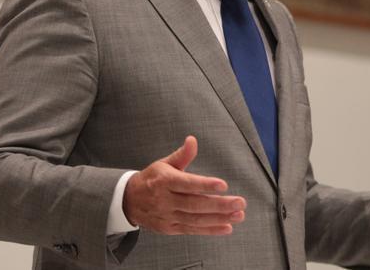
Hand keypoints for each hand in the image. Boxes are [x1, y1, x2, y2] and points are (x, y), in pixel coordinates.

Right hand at [122, 135, 246, 234]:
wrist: (128, 201)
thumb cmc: (152, 179)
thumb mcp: (164, 164)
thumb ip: (182, 155)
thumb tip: (192, 140)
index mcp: (164, 181)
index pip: (187, 184)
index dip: (205, 185)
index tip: (223, 185)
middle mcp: (165, 200)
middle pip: (195, 204)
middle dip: (220, 205)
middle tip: (241, 202)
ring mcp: (168, 216)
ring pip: (196, 219)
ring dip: (219, 218)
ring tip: (238, 215)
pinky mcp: (170, 228)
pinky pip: (192, 230)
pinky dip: (210, 229)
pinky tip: (227, 227)